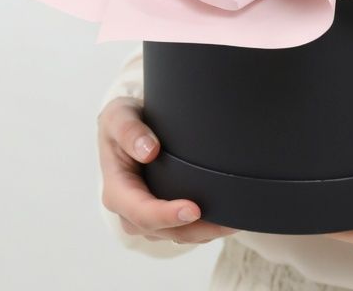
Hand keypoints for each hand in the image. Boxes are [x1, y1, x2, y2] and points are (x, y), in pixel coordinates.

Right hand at [97, 96, 236, 244]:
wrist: (125, 128)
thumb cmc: (121, 122)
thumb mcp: (118, 116)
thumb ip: (128, 131)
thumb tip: (149, 151)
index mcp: (117, 191)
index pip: (141, 213)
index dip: (167, 215)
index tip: (194, 209)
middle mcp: (131, 211)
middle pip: (164, 231)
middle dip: (196, 229)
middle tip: (227, 222)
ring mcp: (148, 216)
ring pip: (178, 235)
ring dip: (205, 232)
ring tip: (234, 221)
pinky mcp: (163, 215)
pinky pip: (185, 230)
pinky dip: (205, 228)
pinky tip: (226, 217)